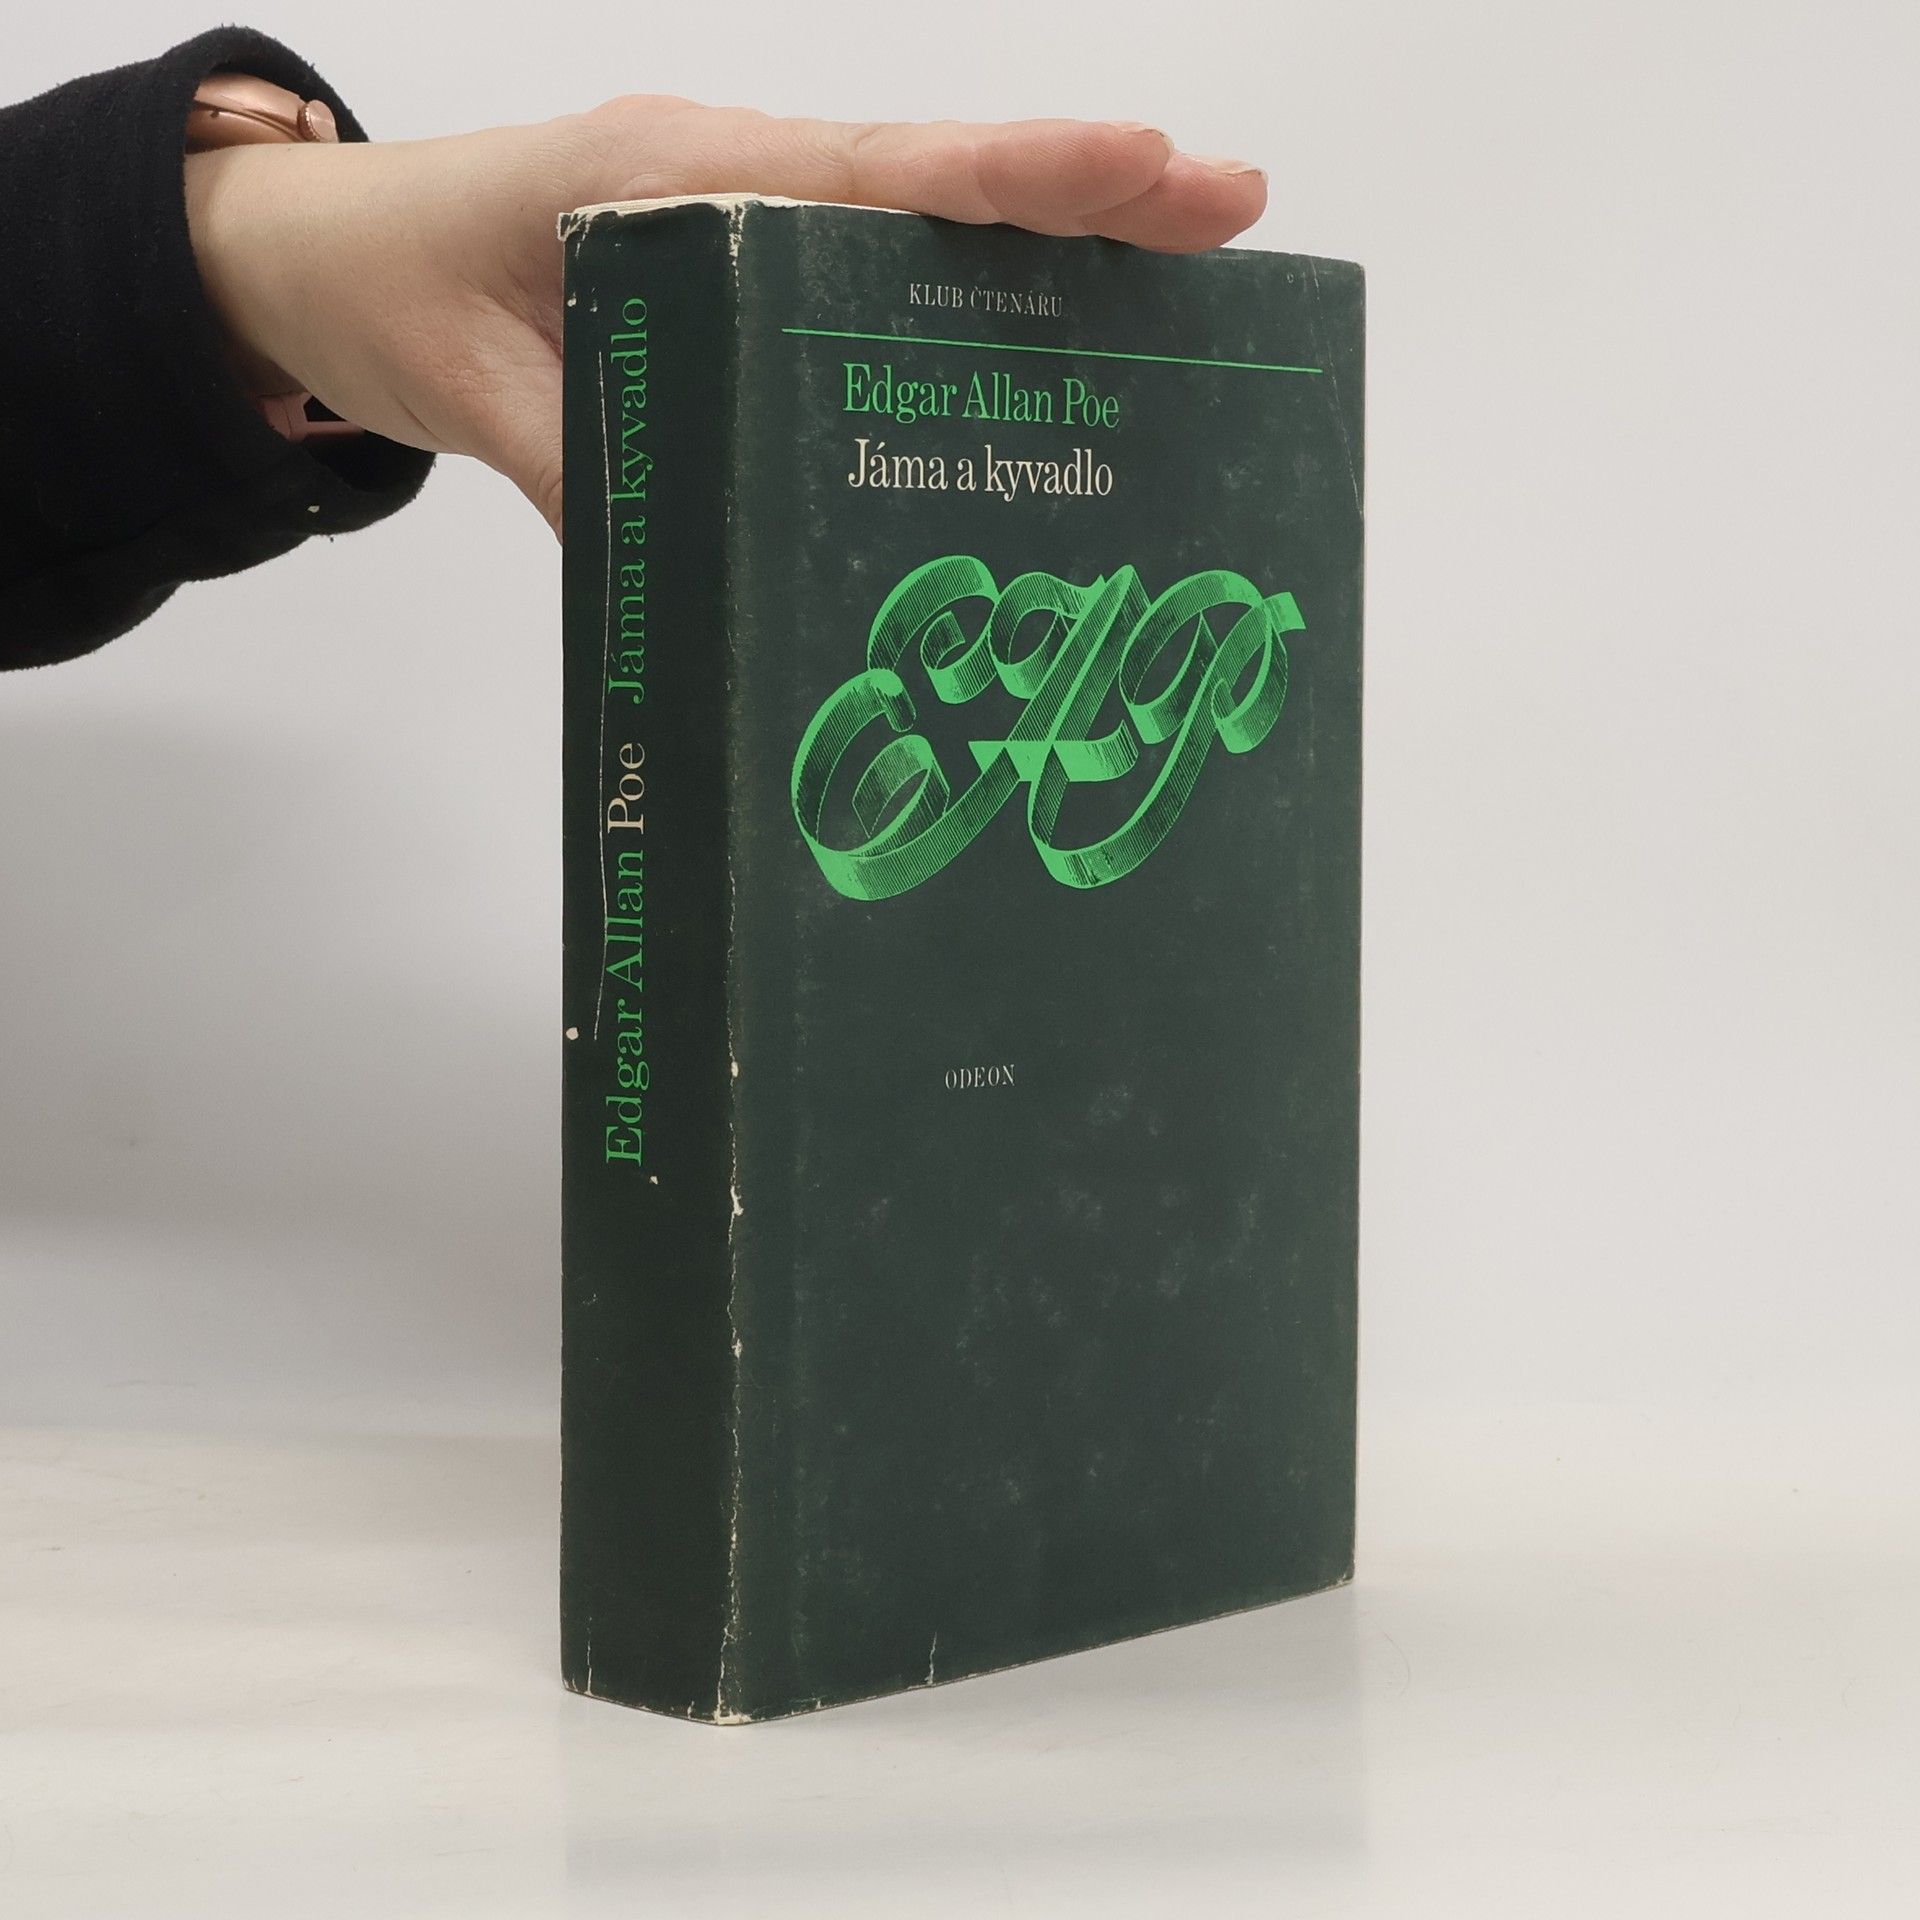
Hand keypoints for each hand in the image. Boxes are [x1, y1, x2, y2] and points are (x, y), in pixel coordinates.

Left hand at [182, 99, 1266, 534]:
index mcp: (682, 180)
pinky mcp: (742, 267)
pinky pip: (872, 272)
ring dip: (1052, 249)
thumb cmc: (392, 293)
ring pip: (922, 222)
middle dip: (1091, 198)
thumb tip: (713, 587)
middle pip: (940, 183)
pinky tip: (1042, 348)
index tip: (1147, 171)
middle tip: (1233, 215)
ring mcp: (748, 218)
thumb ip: (598, 473)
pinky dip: (969, 294)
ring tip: (1185, 281)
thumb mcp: (484, 394)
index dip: (1019, 178)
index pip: (878, 174)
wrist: (321, 262)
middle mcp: (739, 183)